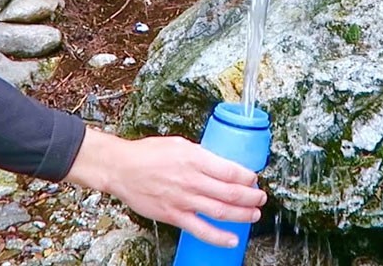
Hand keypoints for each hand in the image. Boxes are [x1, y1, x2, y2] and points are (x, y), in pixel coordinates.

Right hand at [64, 129, 266, 247]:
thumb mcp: (179, 144)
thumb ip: (200, 154)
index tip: (253, 178)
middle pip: (231, 192)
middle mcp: (192, 180)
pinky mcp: (174, 215)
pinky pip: (201, 230)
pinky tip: (232, 239)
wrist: (121, 169)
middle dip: (251, 196)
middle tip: (260, 197)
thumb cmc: (147, 154)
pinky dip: (219, 237)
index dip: (247, 176)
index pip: (230, 170)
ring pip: (221, 211)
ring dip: (243, 214)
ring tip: (254, 214)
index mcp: (194, 158)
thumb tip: (219, 162)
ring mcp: (184, 200)